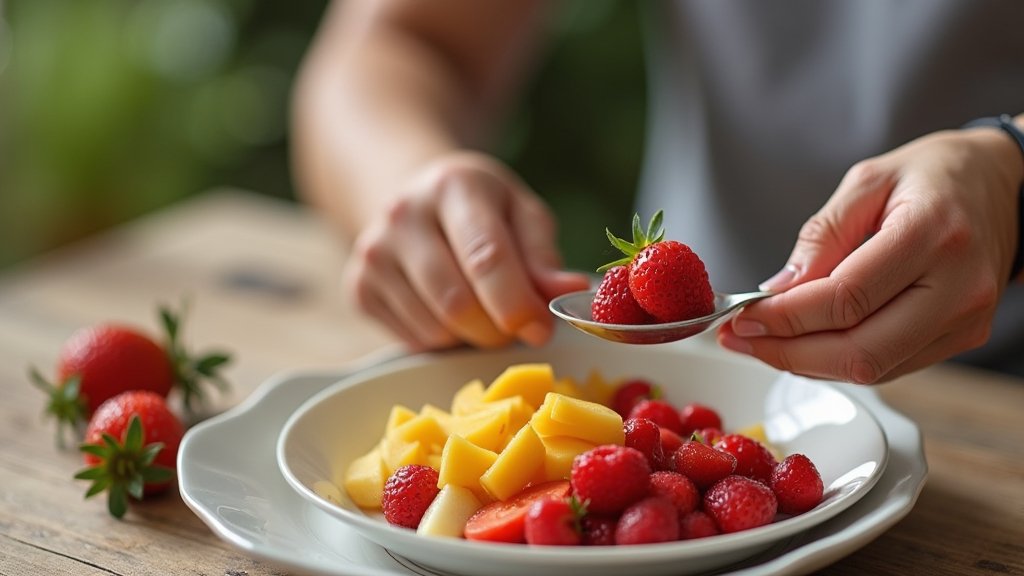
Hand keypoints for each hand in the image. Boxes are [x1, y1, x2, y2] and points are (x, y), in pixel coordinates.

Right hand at [343, 151, 589, 350]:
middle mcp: (403, 214)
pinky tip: (445, 309)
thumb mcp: (521, 215)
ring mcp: (373, 252)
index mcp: (453, 185)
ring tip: (479, 309)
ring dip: (470, 337)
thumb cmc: (480, 210)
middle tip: (514, 324)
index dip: (516, 303)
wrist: (412, 198)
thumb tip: (570, 290)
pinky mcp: (358, 288)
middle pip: (457, 304)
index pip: (485, 256)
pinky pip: (412, 341)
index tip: (540, 329)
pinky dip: (441, 340)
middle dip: (497, 329)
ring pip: (434, 330)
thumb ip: (544, 256)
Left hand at [718, 127, 1022, 382]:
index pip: (847, 298)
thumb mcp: (868, 180)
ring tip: (763, 343)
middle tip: (740, 341)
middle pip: (860, 350)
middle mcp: (958, 286)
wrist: (1005, 184)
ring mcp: (965, 319)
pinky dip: (838, 361)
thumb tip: (776, 291)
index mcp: (933, 233)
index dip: (785, 317)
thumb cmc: (935, 175)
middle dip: (788, 352)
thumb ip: (821, 235)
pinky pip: (889, 367)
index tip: (742, 317)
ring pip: (873, 368)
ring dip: (807, 363)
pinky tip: (804, 343)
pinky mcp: (962, 337)